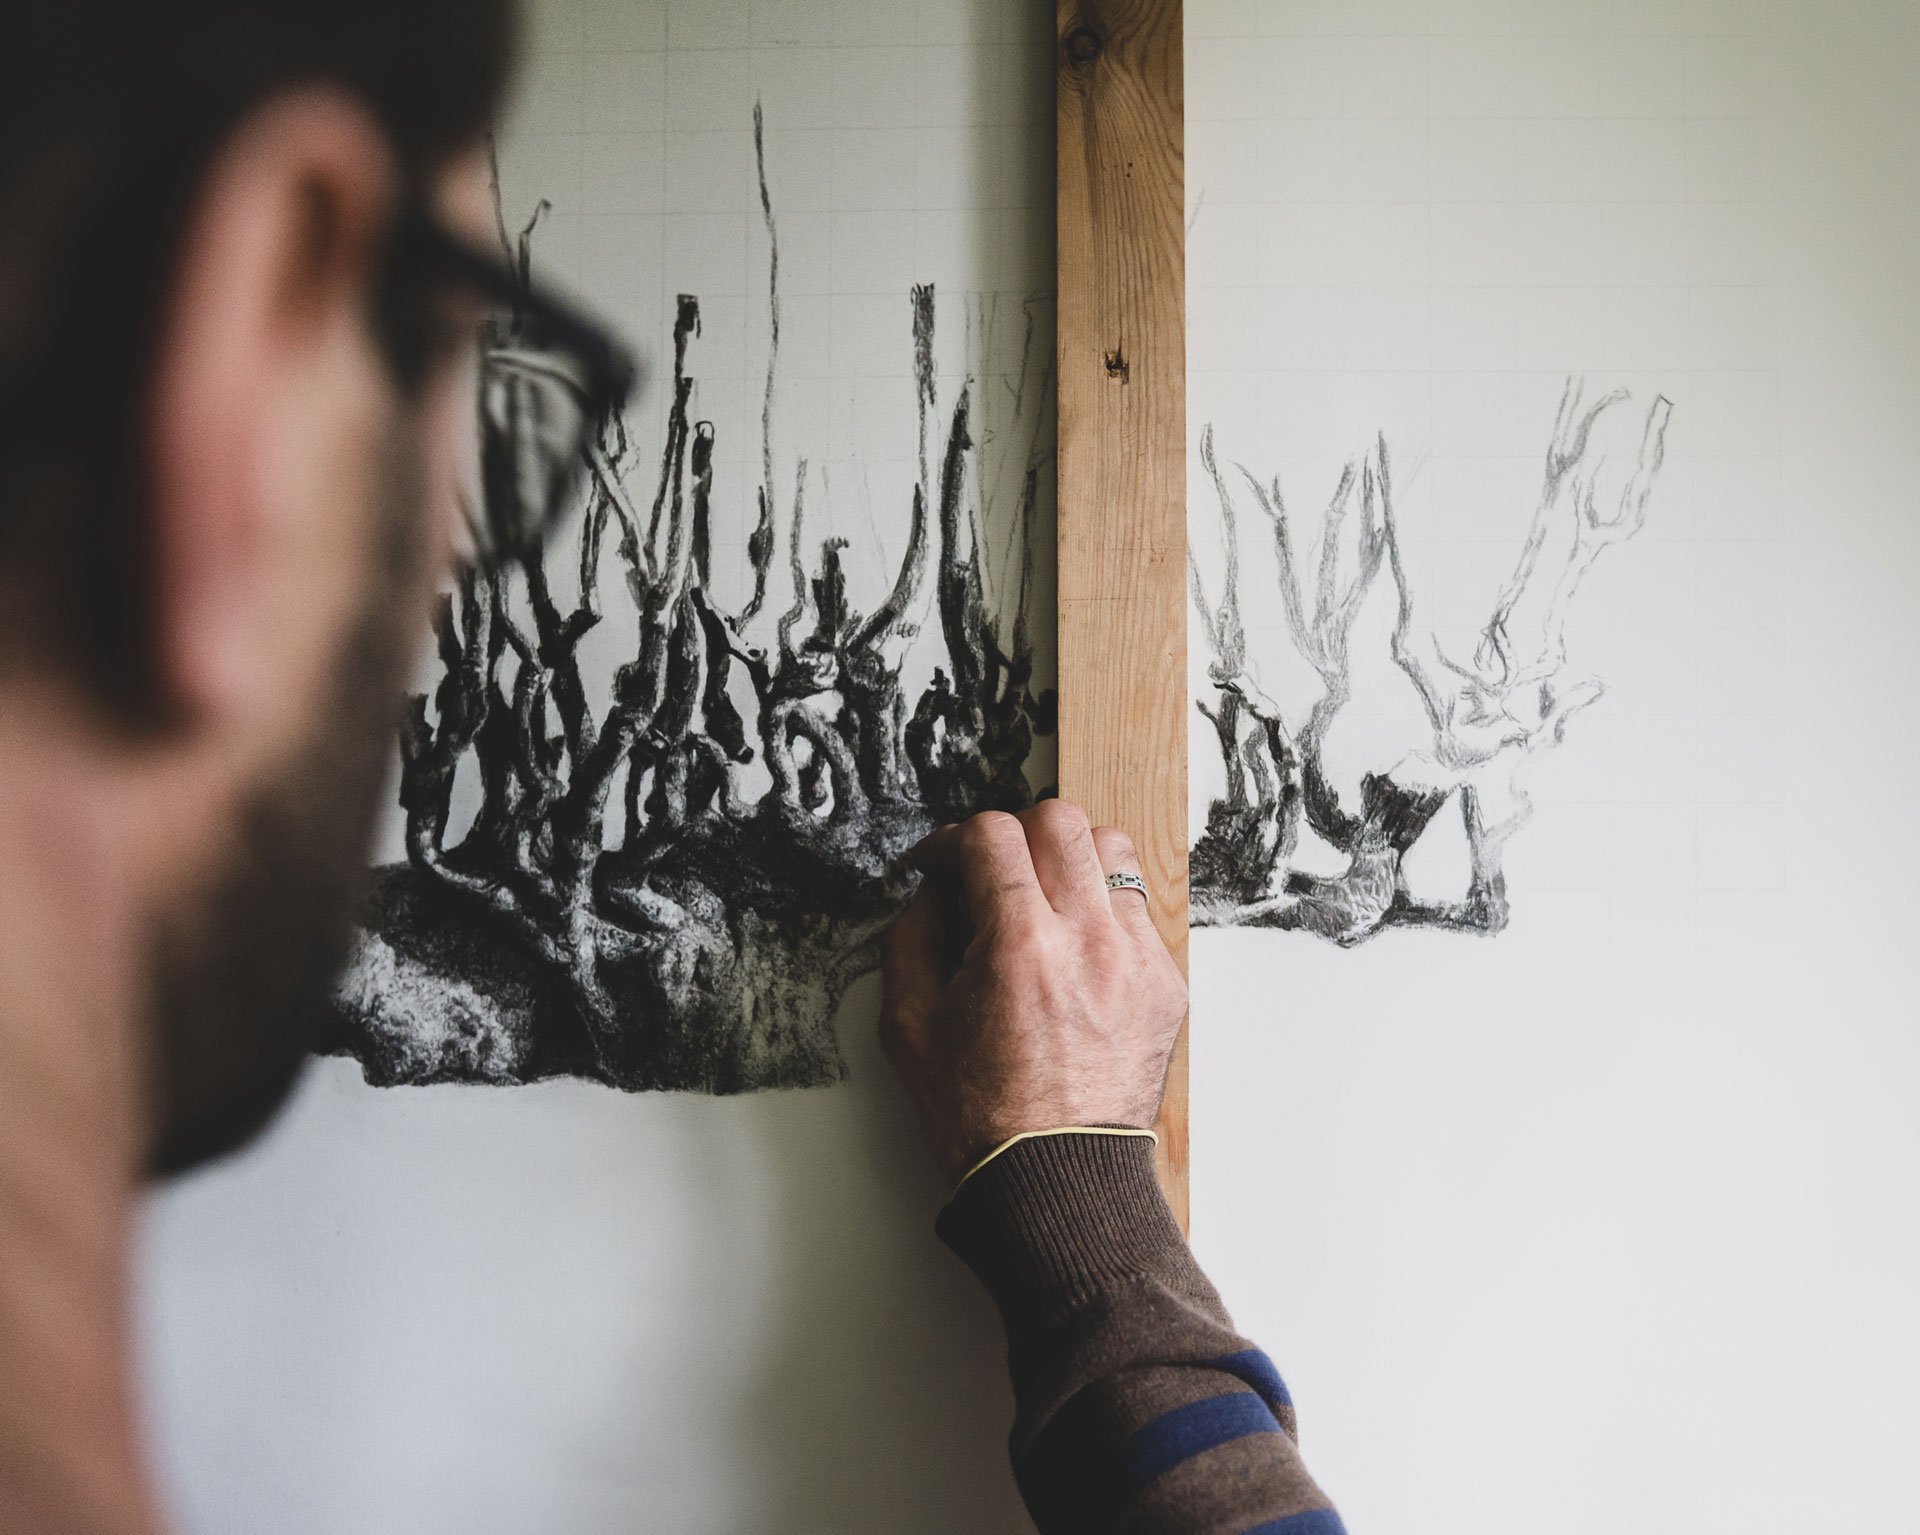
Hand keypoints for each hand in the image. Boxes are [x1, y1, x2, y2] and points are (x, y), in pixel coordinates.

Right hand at [879, 801, 1187, 1183]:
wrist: (1057, 1177)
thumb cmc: (981, 1112)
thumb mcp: (909, 1024)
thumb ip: (911, 936)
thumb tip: (933, 888)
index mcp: (1020, 945)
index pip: (991, 834)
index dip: (953, 840)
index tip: (942, 864)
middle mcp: (1089, 939)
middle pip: (1059, 819)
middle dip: (1013, 833)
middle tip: (991, 870)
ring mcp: (1137, 957)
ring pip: (1113, 847)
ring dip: (1069, 858)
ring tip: (1041, 897)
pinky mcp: (1166, 981)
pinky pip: (1138, 908)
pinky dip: (1102, 910)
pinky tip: (1073, 947)